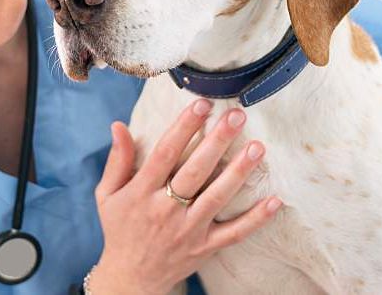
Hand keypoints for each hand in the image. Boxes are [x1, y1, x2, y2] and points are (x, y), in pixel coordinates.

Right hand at [89, 99, 281, 294]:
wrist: (130, 279)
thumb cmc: (119, 229)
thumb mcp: (107, 194)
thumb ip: (117, 160)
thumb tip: (118, 126)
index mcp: (141, 192)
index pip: (165, 153)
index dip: (184, 126)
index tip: (201, 104)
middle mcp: (165, 210)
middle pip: (195, 170)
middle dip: (217, 141)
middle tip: (236, 116)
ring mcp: (188, 230)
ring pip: (217, 197)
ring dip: (239, 172)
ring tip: (257, 147)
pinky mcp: (205, 248)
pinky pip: (234, 233)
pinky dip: (255, 219)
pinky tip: (274, 200)